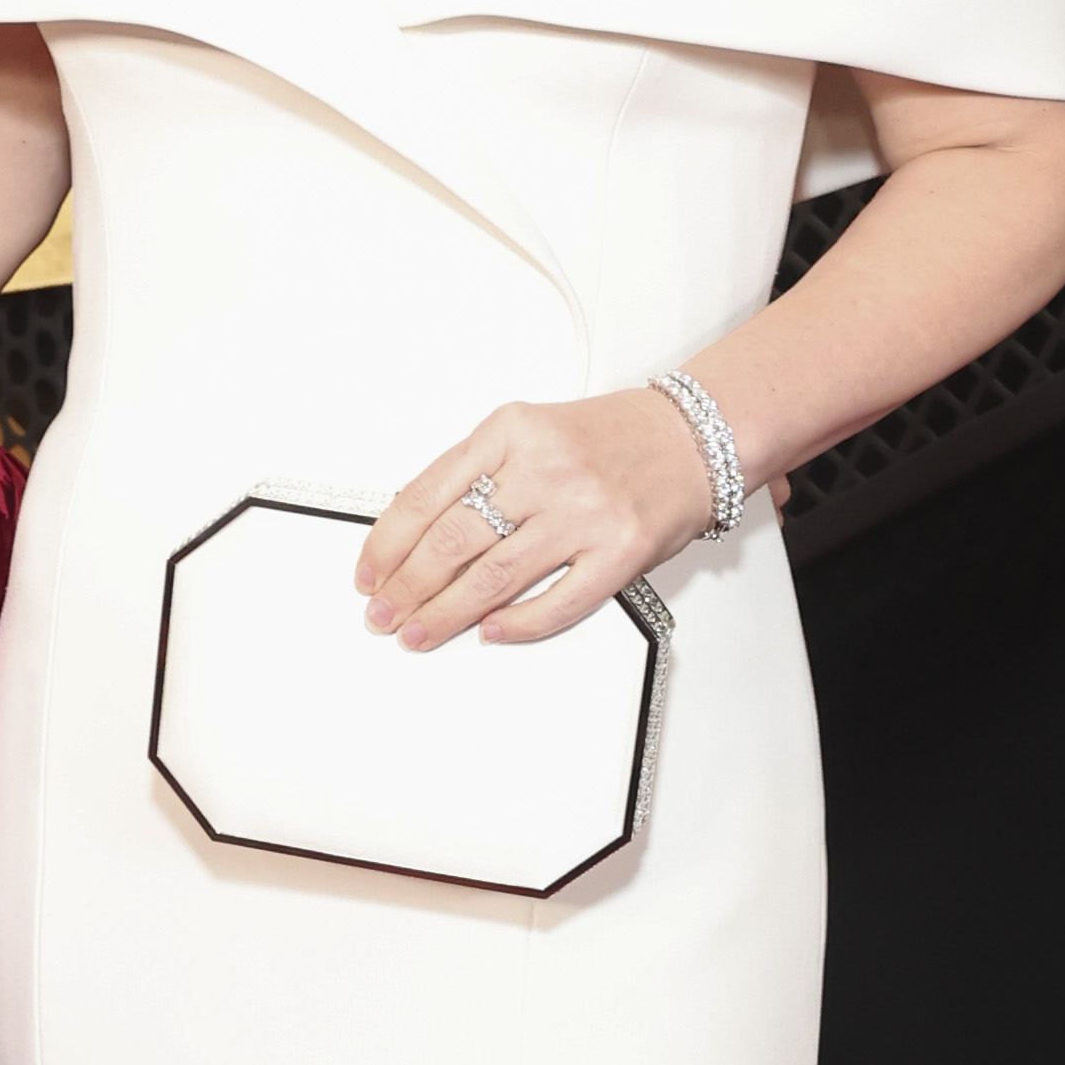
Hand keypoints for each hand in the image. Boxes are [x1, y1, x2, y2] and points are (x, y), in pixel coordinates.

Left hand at [359, 385, 720, 648]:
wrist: (695, 436)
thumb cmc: (612, 438)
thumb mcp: (529, 431)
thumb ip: (476, 473)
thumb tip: (415, 534)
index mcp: (510, 432)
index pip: (425, 495)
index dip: (385, 544)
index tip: (368, 574)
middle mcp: (544, 470)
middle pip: (451, 542)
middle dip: (406, 588)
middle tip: (383, 614)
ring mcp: (583, 513)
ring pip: (492, 577)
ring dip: (445, 614)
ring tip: (417, 632)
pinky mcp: (620, 552)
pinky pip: (556, 602)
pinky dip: (516, 625)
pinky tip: (489, 633)